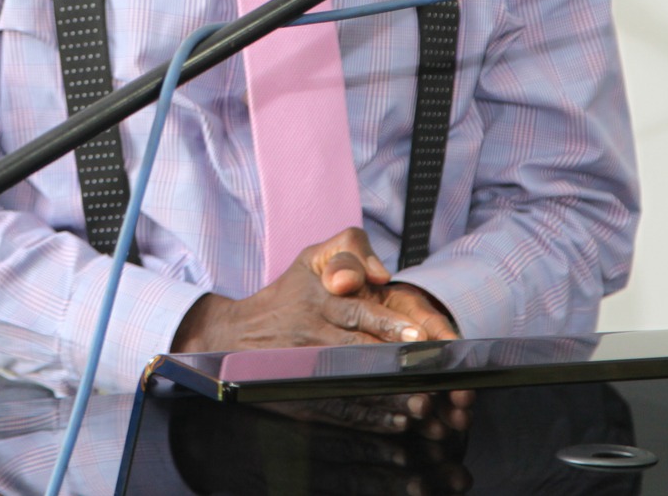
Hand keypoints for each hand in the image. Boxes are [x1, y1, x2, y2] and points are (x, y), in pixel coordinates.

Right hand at [173, 228, 473, 437]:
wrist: (237, 334)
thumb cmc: (288, 293)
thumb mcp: (311, 258)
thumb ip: (349, 248)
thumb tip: (381, 272)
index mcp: (318, 300)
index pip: (356, 311)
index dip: (387, 324)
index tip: (417, 336)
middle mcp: (312, 334)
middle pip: (360, 351)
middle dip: (395, 364)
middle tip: (429, 374)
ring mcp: (308, 369)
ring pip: (354, 382)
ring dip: (388, 395)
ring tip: (421, 403)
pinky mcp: (304, 395)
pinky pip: (341, 408)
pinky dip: (370, 417)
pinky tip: (397, 420)